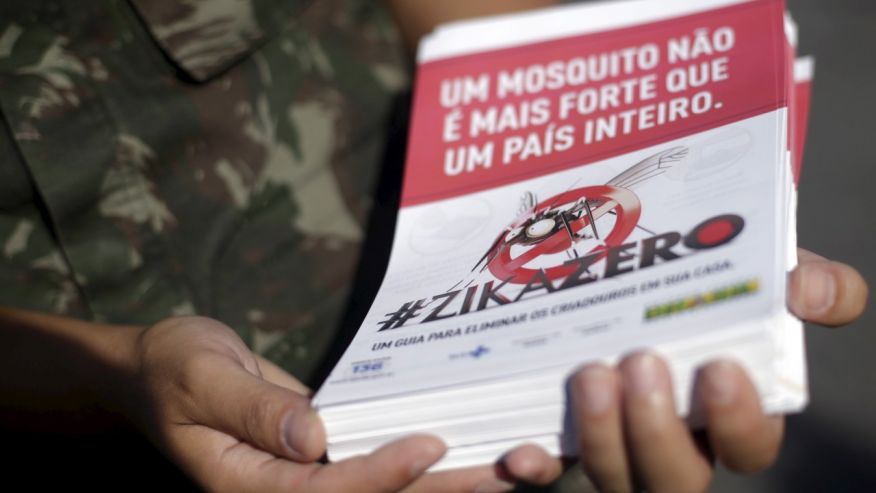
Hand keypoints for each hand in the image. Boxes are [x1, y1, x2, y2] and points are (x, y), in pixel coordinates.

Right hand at [129, 316, 561, 491]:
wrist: (159, 370)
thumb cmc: (170, 369)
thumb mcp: (198, 378)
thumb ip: (251, 408)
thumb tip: (311, 435)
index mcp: (252, 485)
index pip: (328, 490)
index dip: (382, 474)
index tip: (430, 445)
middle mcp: (289, 489)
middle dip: (447, 489)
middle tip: (514, 468)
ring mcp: (312, 472)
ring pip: (391, 485)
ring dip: (454, 478)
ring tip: (520, 462)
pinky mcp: (328, 449)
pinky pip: (383, 457)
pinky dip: (430, 454)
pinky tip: (477, 440)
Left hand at [567, 248, 867, 492]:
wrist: (617, 261)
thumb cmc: (698, 275)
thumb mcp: (754, 266)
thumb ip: (796, 278)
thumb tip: (815, 293)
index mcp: (724, 407)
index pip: (749, 445)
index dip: (740, 423)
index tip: (721, 371)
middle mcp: (671, 434)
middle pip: (676, 477)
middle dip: (659, 431)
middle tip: (641, 363)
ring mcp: (614, 437)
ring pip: (614, 477)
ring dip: (602, 436)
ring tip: (591, 374)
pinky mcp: (559, 430)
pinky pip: (548, 468)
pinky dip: (537, 465)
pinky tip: (521, 450)